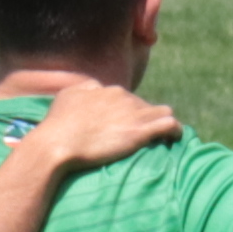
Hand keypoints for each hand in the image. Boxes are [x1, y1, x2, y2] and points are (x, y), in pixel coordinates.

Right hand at [18, 81, 182, 174]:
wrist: (57, 143)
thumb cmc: (57, 125)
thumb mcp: (67, 96)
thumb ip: (84, 88)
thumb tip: (95, 88)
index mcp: (107, 90)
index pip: (126, 98)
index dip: (127, 112)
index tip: (124, 126)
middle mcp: (123, 97)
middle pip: (144, 105)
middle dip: (144, 119)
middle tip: (138, 137)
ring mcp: (134, 113)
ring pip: (162, 111)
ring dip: (162, 122)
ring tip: (162, 137)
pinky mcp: (141, 131)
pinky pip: (170, 125)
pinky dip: (175, 131)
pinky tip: (173, 138)